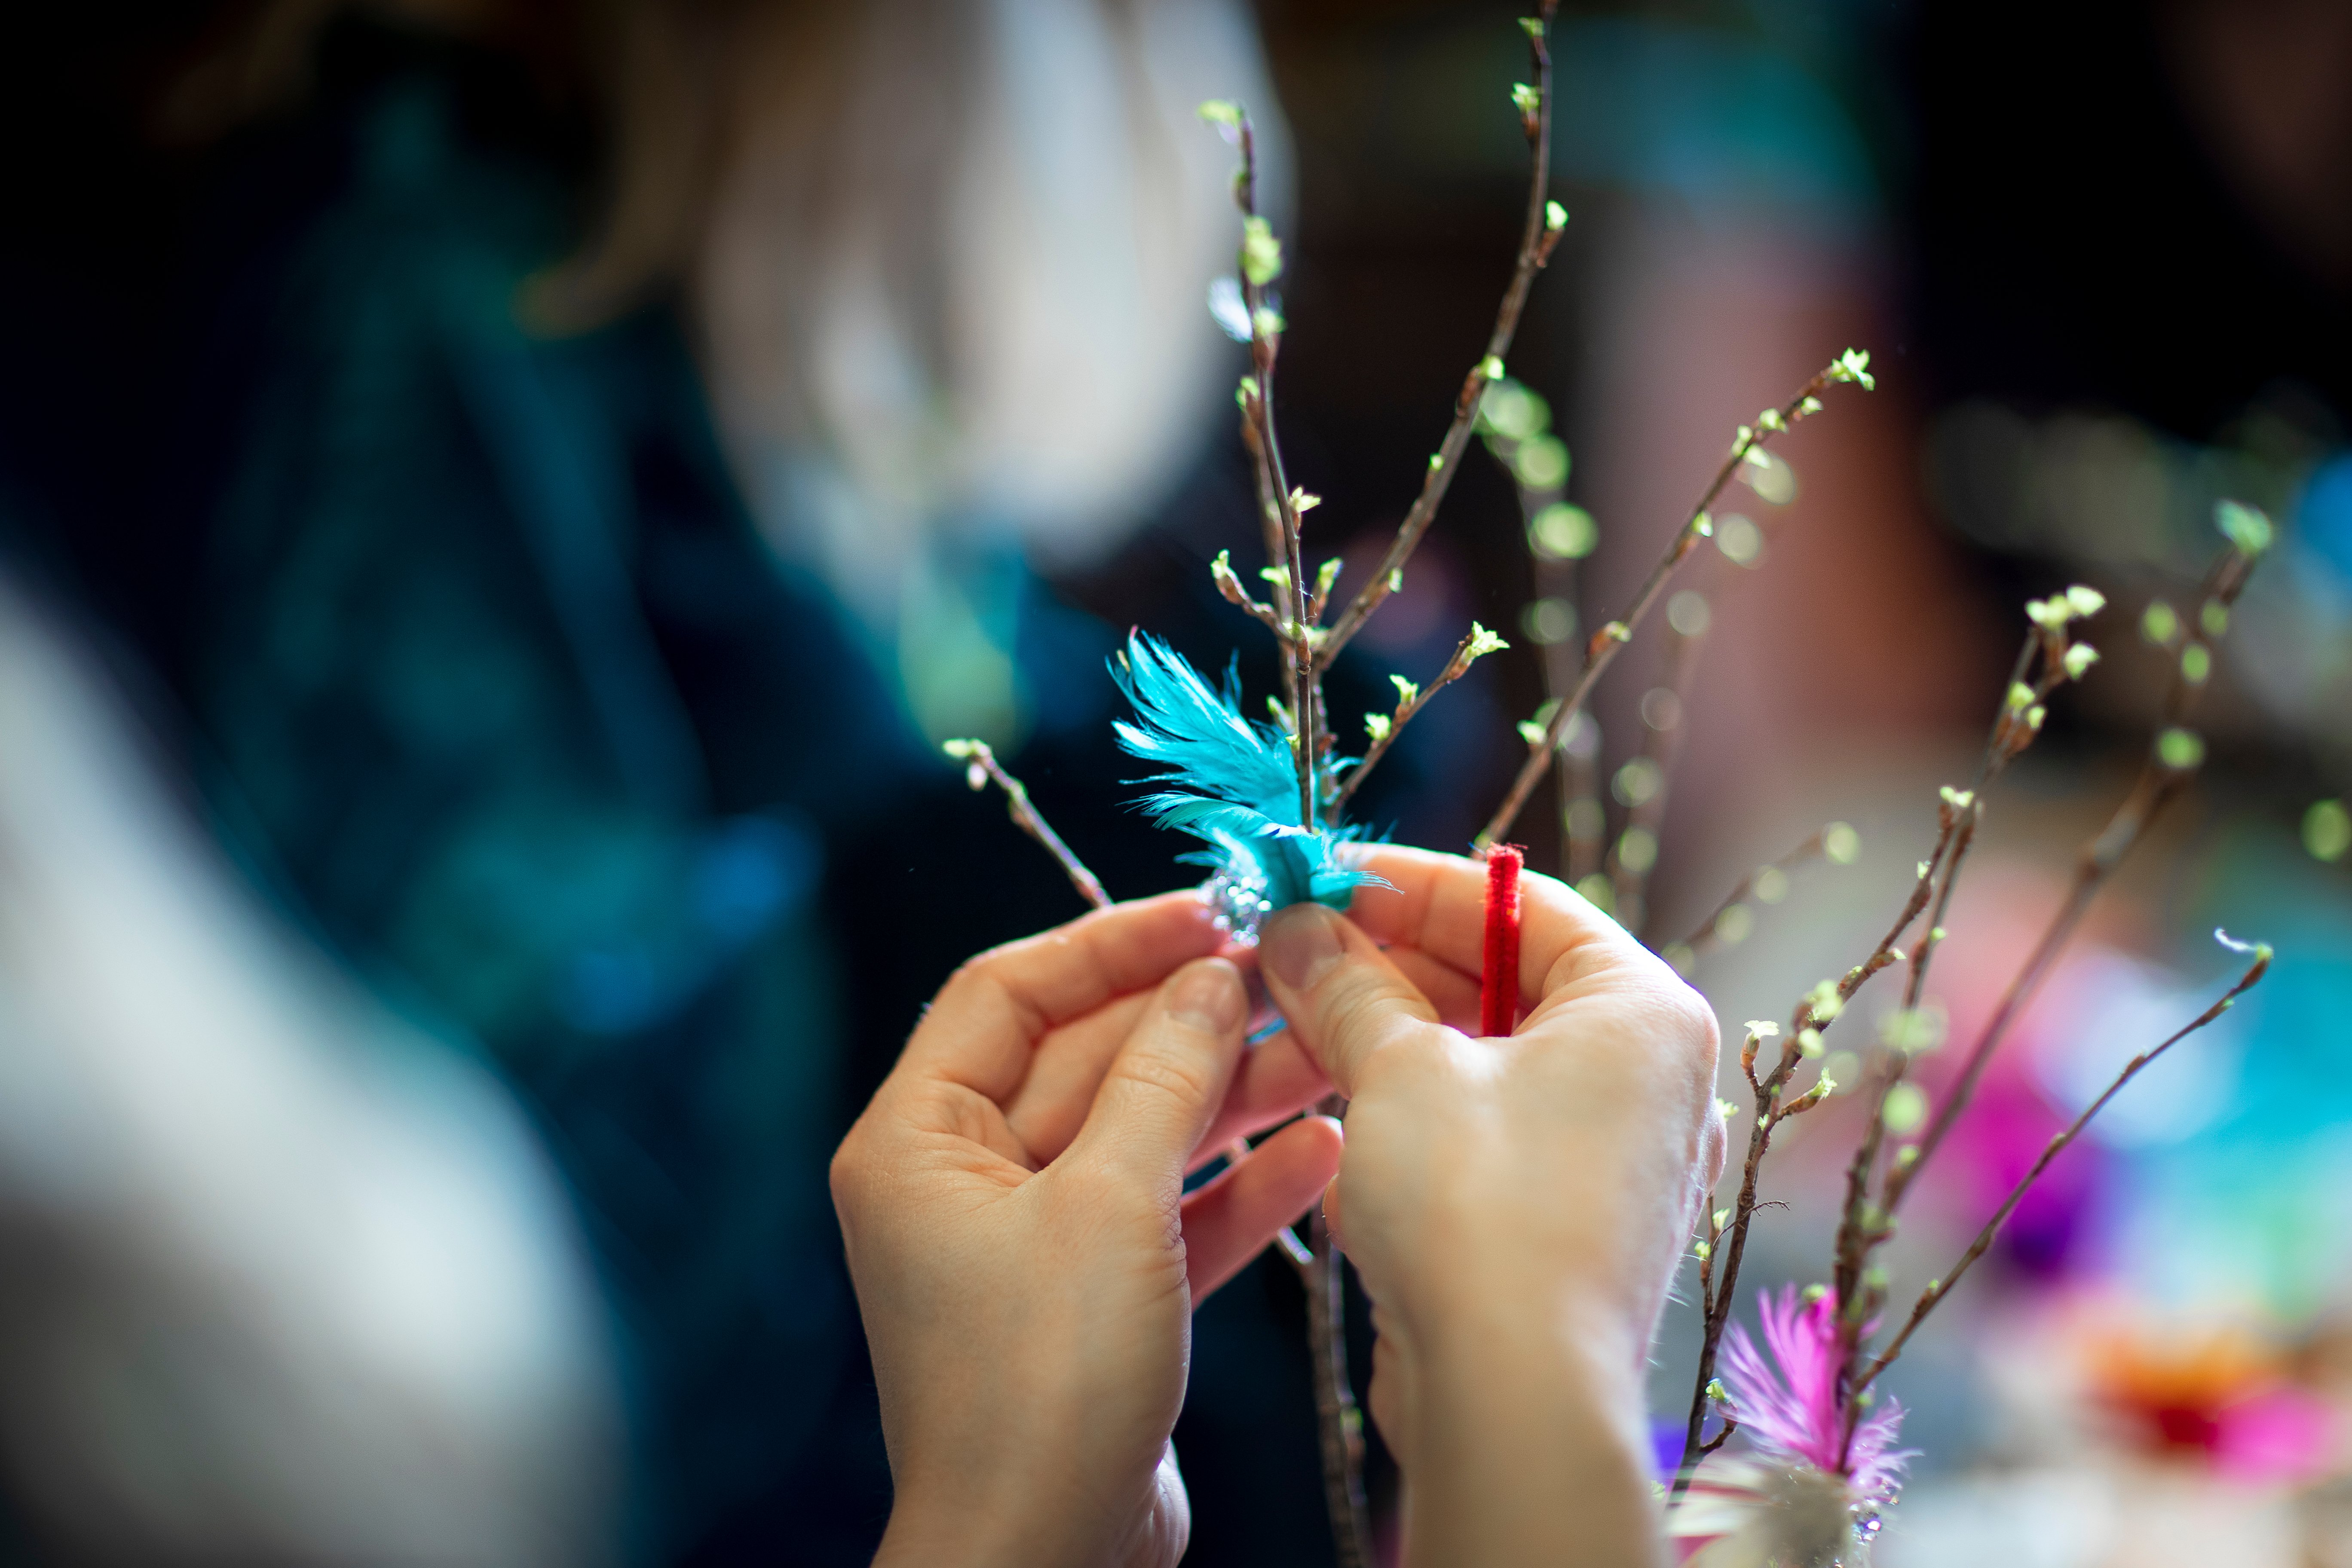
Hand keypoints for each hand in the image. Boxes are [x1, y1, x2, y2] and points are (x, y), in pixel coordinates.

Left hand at [832, 891, 1343, 1567]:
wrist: (1043, 1563)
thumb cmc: (1042, 1384)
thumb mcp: (1109, 1204)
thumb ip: (1162, 1079)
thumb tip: (1207, 974)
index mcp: (919, 1140)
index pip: (1008, 992)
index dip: (1110, 945)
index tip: (1209, 912)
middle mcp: (964, 1182)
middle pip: (1087, 1060)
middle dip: (1193, 1022)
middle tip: (1296, 979)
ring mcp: (1031, 1244)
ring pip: (1141, 1136)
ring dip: (1234, 1098)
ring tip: (1333, 1053)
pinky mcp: (1095, 1303)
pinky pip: (1168, 1216)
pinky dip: (1239, 1188)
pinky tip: (1320, 1153)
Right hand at [1258, 846, 1724, 1565]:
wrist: (1515, 1400)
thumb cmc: (1478, 1212)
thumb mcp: (1395, 1070)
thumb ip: (1345, 984)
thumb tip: (1296, 927)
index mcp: (1643, 1011)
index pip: (1521, 904)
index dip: (1409, 884)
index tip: (1317, 881)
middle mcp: (1651, 1079)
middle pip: (1505, 983)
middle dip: (1388, 969)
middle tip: (1288, 956)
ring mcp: (1619, 1160)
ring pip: (1487, 1066)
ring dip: (1390, 1047)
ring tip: (1298, 1035)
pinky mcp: (1573, 1227)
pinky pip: (1489, 1141)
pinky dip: (1416, 1122)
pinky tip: (1344, 1134)